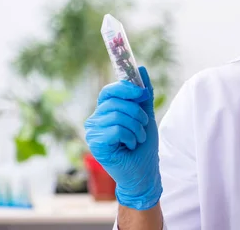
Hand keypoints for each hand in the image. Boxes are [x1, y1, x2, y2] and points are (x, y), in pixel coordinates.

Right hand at [84, 66, 161, 209]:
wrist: (143, 171)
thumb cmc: (143, 145)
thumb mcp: (146, 115)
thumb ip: (144, 94)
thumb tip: (142, 68)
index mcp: (106, 110)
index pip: (110, 91)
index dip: (126, 88)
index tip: (143, 94)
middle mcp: (96, 118)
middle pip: (116, 102)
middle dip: (137, 113)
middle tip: (144, 125)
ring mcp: (93, 132)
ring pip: (117, 116)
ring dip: (136, 128)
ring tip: (138, 138)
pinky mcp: (95, 144)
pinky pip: (115, 130)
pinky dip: (129, 137)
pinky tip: (130, 145)